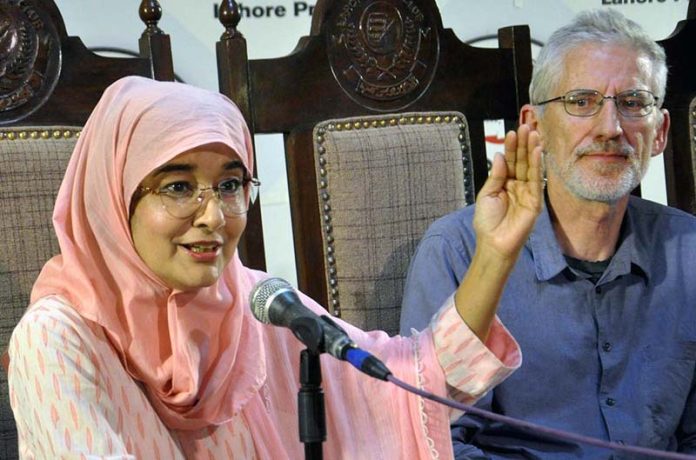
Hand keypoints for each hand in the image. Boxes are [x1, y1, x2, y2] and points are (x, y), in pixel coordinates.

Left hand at [473, 124, 542, 259]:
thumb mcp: (487, 194)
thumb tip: (499, 155)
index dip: (511, 147)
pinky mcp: (535, 201)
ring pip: (530, 167)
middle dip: (523, 144)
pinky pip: (537, 180)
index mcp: (504, 183)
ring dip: (532, 150)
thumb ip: (496, 175)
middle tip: (525, 126)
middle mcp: (517, 185)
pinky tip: (538, 151)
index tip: (512, 132)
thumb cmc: (487, 221)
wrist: (494, 242)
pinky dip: (537, 165)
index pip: (509, 161)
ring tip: (533, 133)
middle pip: (521, 160)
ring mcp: (527, 192)